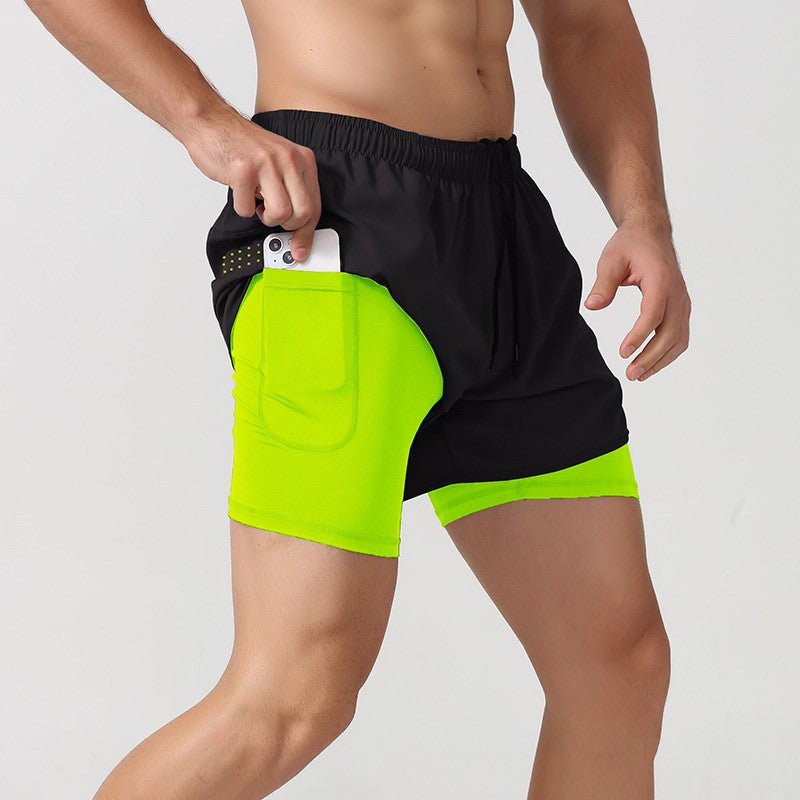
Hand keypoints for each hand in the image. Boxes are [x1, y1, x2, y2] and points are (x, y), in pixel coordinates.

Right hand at [183, 110, 320, 261]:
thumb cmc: (243, 147)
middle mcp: (288, 159)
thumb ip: (293, 190)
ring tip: (257, 202)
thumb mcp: (279, 163)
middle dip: (286, 225)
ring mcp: (266, 163)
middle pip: (302, 214)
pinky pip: (248, 209)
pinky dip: (242, 206)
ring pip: (281, 214)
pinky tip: (240, 191)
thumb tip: (300, 230)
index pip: (315, 205)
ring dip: (265, 217)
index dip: (307, 233)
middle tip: (271, 215)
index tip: (300, 250)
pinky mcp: (243, 169)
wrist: (211, 122)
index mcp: (302, 159)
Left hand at [584, 220, 690, 380]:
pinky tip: (650, 365)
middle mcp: (677, 292)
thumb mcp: (611, 260)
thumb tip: (592, 306)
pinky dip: (668, 353)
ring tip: (638, 375)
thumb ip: (603, 284)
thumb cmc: (630, 245)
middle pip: (670, 332)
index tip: (623, 352)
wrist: (650, 232)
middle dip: (651, 356)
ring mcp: (682, 301)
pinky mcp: (681, 308)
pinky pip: (680, 336)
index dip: (639, 336)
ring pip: (679, 338)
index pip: (653, 313)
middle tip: (630, 373)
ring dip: (661, 360)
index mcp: (661, 279)